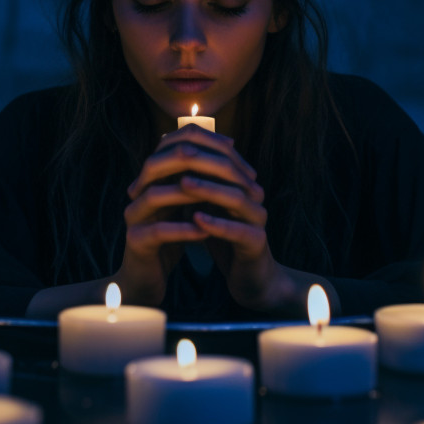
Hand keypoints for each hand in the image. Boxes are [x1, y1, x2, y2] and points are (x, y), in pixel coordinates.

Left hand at [136, 126, 299, 311]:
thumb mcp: (205, 206)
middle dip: (202, 163)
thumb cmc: (224, 238)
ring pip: (237, 198)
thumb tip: (165, 159)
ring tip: (182, 183)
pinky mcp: (257, 243)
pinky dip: (217, 224)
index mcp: (243, 184)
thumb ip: (193, 186)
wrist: (250, 276)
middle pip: (232, 172)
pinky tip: (196, 219)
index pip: (224, 157)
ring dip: (208, 189)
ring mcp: (258, 220)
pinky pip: (239, 231)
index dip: (199, 150)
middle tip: (177, 158)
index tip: (171, 147)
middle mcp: (255, 197)